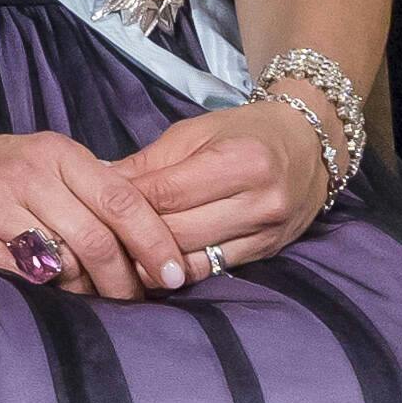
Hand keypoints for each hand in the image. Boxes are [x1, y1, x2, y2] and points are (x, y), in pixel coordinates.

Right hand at [0, 123, 182, 302]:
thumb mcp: (43, 161)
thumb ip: (90, 189)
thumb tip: (150, 239)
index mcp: (56, 152)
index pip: (122, 199)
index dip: (153, 242)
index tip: (173, 274)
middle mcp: (27, 173)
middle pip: (95, 238)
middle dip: (123, 279)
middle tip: (135, 302)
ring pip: (60, 261)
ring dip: (84, 289)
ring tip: (91, 298)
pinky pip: (20, 276)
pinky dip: (43, 292)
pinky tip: (49, 294)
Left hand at [114, 102, 333, 289]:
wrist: (308, 145)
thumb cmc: (244, 131)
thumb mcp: (194, 133)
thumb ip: (148, 163)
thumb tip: (97, 181)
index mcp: (241, 161)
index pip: (167, 194)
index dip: (125, 203)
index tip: (92, 205)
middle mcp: (259, 201)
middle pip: (177, 231)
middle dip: (132, 234)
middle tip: (97, 233)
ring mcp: (265, 233)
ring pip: (191, 259)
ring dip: (149, 260)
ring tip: (118, 253)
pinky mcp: (265, 253)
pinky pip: (210, 271)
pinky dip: (176, 269)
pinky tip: (152, 263)